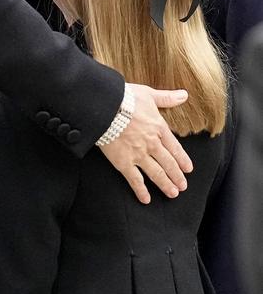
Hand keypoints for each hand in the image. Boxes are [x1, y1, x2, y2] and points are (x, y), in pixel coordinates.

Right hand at [101, 84, 193, 204]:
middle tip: (182, 186)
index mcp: (159, 128)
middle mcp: (152, 144)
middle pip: (168, 163)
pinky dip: (141, 191)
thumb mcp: (149, 94)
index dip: (182, 159)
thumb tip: (184, 94)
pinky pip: (135, 180)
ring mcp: (139, 155)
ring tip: (173, 193)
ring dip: (165, 184)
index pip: (175, 148)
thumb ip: (167, 98)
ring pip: (156, 174)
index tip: (188, 169)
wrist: (106, 107)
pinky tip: (146, 199)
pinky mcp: (124, 163)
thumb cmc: (126, 98)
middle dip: (177, 176)